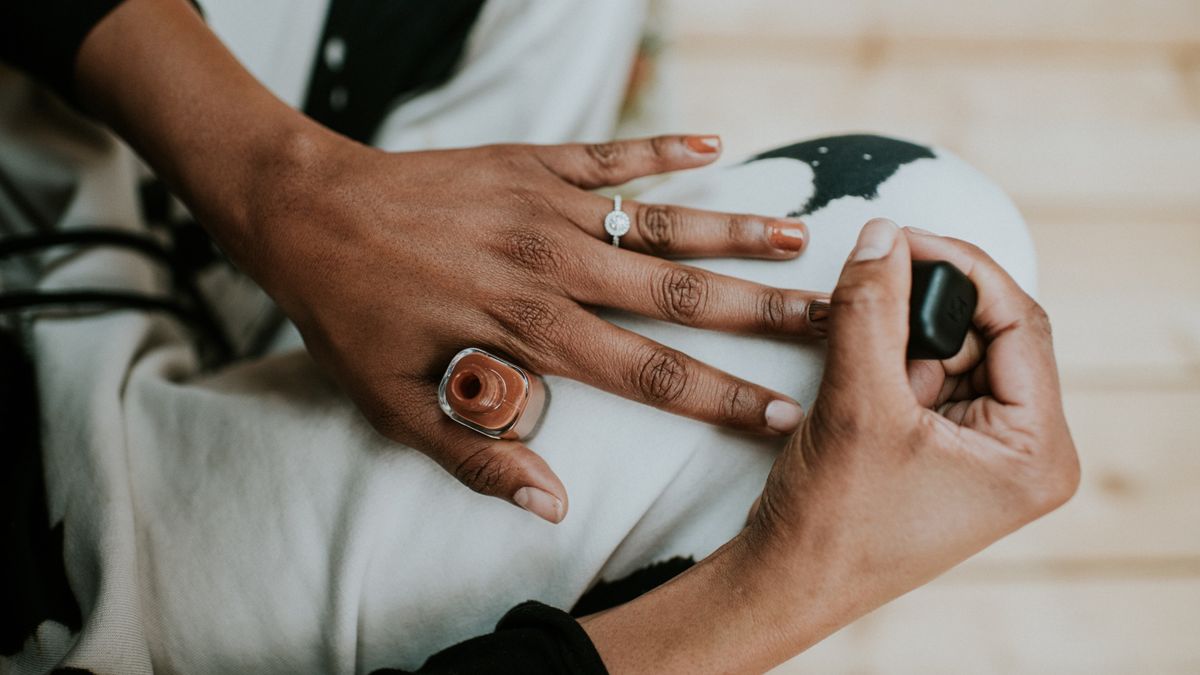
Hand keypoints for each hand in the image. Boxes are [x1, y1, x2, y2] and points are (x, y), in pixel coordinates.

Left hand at [238, 133, 826, 521]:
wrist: (305, 211)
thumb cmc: (350, 314)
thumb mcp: (396, 407)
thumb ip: (480, 457)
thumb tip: (553, 505)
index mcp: (532, 332)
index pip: (653, 376)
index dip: (725, 400)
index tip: (788, 416)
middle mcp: (556, 266)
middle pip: (682, 297)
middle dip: (765, 315)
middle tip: (833, 321)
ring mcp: (548, 206)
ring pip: (663, 223)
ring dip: (735, 233)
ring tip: (801, 241)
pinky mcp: (532, 161)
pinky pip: (612, 153)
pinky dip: (664, 148)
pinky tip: (716, 145)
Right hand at [750, 218, 1079, 637]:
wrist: (787, 583)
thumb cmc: (833, 522)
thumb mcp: (856, 404)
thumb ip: (872, 310)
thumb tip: (882, 233)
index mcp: (1036, 452)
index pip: (1020, 324)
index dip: (962, 268)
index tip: (902, 235)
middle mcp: (1023, 451)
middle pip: (986, 333)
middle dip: (922, 308)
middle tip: (867, 283)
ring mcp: (984, 452)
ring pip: (950, 350)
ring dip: (898, 334)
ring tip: (852, 350)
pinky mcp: (945, 449)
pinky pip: (926, 376)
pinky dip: (888, 359)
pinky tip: (853, 373)